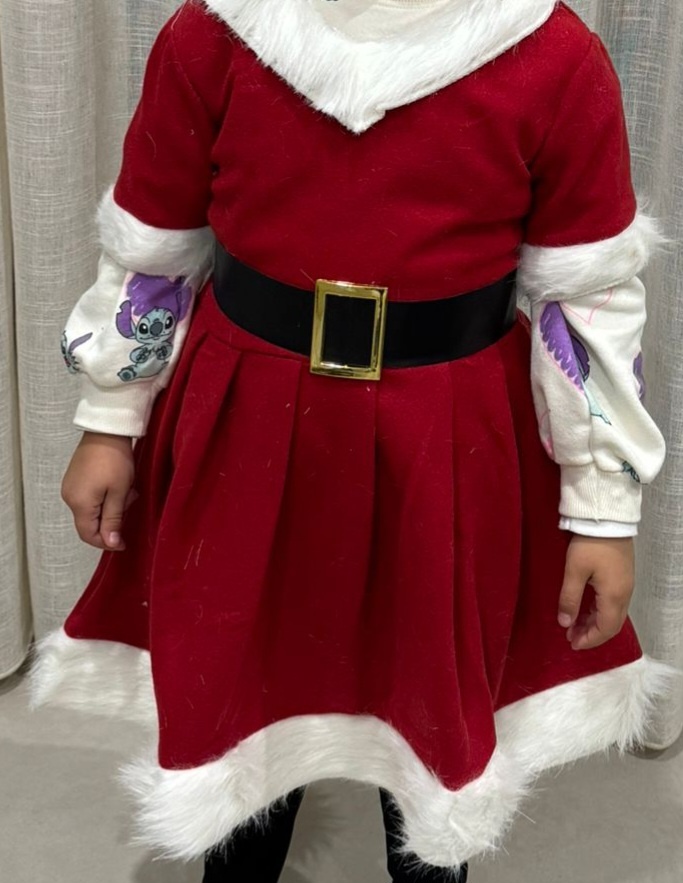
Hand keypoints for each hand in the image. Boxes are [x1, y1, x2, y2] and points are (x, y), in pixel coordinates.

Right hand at [61, 431, 136, 551]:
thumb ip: (113, 520)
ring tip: (126, 490)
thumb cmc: (115, 459)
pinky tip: (117, 485)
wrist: (106, 430)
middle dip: (112, 519)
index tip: (124, 542)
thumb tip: (110, 543)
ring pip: (92, 510)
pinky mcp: (75, 479)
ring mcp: (71, 487)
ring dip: (111, 506)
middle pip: (90, 523)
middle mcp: (70, 498)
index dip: (107, 542)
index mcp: (80, 504)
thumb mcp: (119, 493)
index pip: (89, 535)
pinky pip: (90, 498)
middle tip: (129, 501)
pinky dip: (105, 497)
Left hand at [558, 535, 634, 650]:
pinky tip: (586, 609)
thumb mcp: (574, 571)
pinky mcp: (623, 577)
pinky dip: (600, 611)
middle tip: (571, 636)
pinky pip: (614, 603)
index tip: (572, 643)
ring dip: (595, 623)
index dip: (589, 640)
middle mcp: (624, 594)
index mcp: (614, 596)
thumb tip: (565, 624)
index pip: (605, 628)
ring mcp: (626, 585)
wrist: (607, 519)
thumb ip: (569, 599)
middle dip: (592, 634)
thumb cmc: (589, 545)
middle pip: (612, 624)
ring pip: (613, 614)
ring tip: (575, 625)